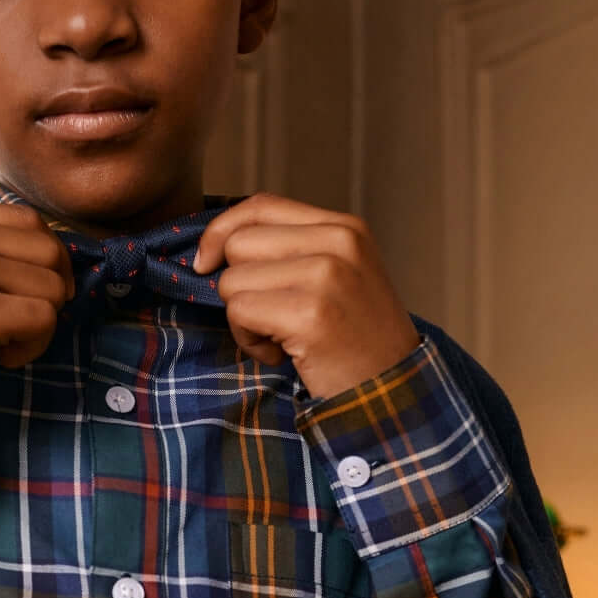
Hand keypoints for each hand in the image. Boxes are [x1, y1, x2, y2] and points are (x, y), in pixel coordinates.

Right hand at [0, 198, 73, 422]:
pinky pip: (45, 318)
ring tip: (0, 344)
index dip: (44, 262)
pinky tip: (0, 359)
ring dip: (39, 323)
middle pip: (49, 249)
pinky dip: (33, 346)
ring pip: (52, 285)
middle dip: (48, 291)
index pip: (28, 219)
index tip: (29, 295)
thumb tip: (52, 254)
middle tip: (19, 324)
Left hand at [193, 192, 420, 399]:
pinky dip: (250, 341)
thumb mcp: (337, 276)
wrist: (392, 391)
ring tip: (284, 337)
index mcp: (345, 228)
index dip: (221, 231)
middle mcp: (338, 242)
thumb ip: (291, 250)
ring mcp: (326, 276)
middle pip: (238, 243)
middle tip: (274, 316)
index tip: (205, 263)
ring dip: (244, 319)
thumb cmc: (355, 340)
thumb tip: (216, 245)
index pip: (261, 205)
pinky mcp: (310, 313)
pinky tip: (284, 354)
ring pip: (232, 281)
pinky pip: (239, 312)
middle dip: (238, 285)